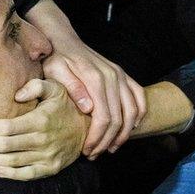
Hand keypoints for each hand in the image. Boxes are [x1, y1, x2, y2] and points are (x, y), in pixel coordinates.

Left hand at [0, 79, 88, 179]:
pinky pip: (27, 175)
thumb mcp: (55, 87)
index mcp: (40, 120)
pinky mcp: (50, 168)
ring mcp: (46, 156)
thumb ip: (36, 86)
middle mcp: (42, 140)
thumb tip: (16, 94)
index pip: (7, 126)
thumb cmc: (65, 105)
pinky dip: (10, 174)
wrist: (89, 128)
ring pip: (12, 161)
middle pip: (5, 145)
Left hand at [29, 0, 145, 157]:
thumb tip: (88, 108)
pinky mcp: (124, 75)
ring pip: (133, 111)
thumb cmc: (56, 58)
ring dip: (125, 133)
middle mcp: (113, 77)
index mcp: (95, 79)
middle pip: (119, 118)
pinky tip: (129, 128)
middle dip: (108, 140)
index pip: (103, 117)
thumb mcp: (55, 72)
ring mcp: (121, 76)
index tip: (87, 150)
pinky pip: (139, 97)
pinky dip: (139, 114)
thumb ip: (72, 89)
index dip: (97, 138)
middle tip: (95, 153)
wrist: (63, 40)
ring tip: (111, 147)